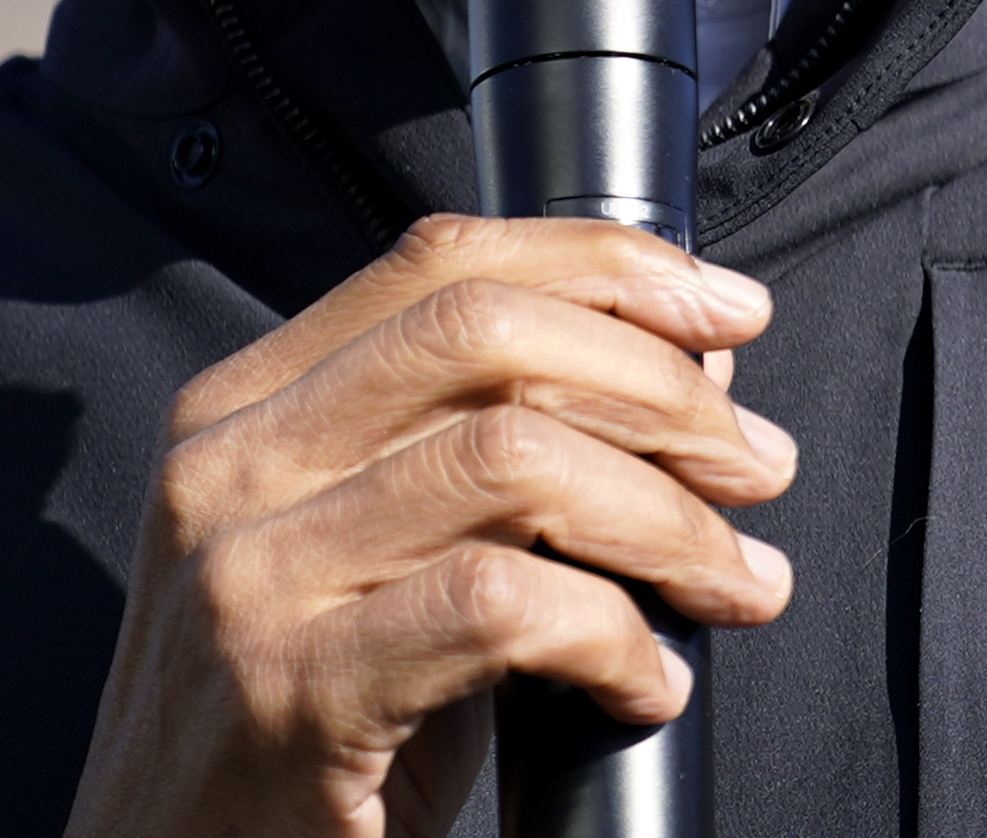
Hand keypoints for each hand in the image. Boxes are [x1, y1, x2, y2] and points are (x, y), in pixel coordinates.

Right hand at [66, 216, 795, 837]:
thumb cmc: (305, 725)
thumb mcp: (372, 555)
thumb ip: (486, 446)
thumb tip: (692, 366)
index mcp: (244, 408)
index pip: (443, 263)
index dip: (609, 267)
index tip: (727, 311)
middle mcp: (228, 469)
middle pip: (493, 337)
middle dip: (664, 386)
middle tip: (758, 463)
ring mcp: (247, 578)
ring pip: (516, 460)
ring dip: (669, 518)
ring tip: (736, 580)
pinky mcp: (290, 694)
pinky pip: (501, 607)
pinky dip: (613, 635)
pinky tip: (645, 682)